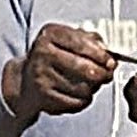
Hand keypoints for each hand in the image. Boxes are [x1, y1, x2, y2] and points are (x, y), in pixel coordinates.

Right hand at [0, 21, 115, 125]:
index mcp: (50, 34)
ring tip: (89, 83)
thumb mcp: (67, 40)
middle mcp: (42, 53)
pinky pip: (77, 102)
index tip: (111, 61)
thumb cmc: (53, 58)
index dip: (101, 55)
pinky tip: (79, 93)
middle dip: (102, 74)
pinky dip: (84, 99)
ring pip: (84, 87)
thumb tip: (108, 50)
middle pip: (85, 68)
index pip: (81, 44)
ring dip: (93, 88)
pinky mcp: (44, 96)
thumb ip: (90, 40)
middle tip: (106, 75)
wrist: (26, 79)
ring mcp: (41, 76)